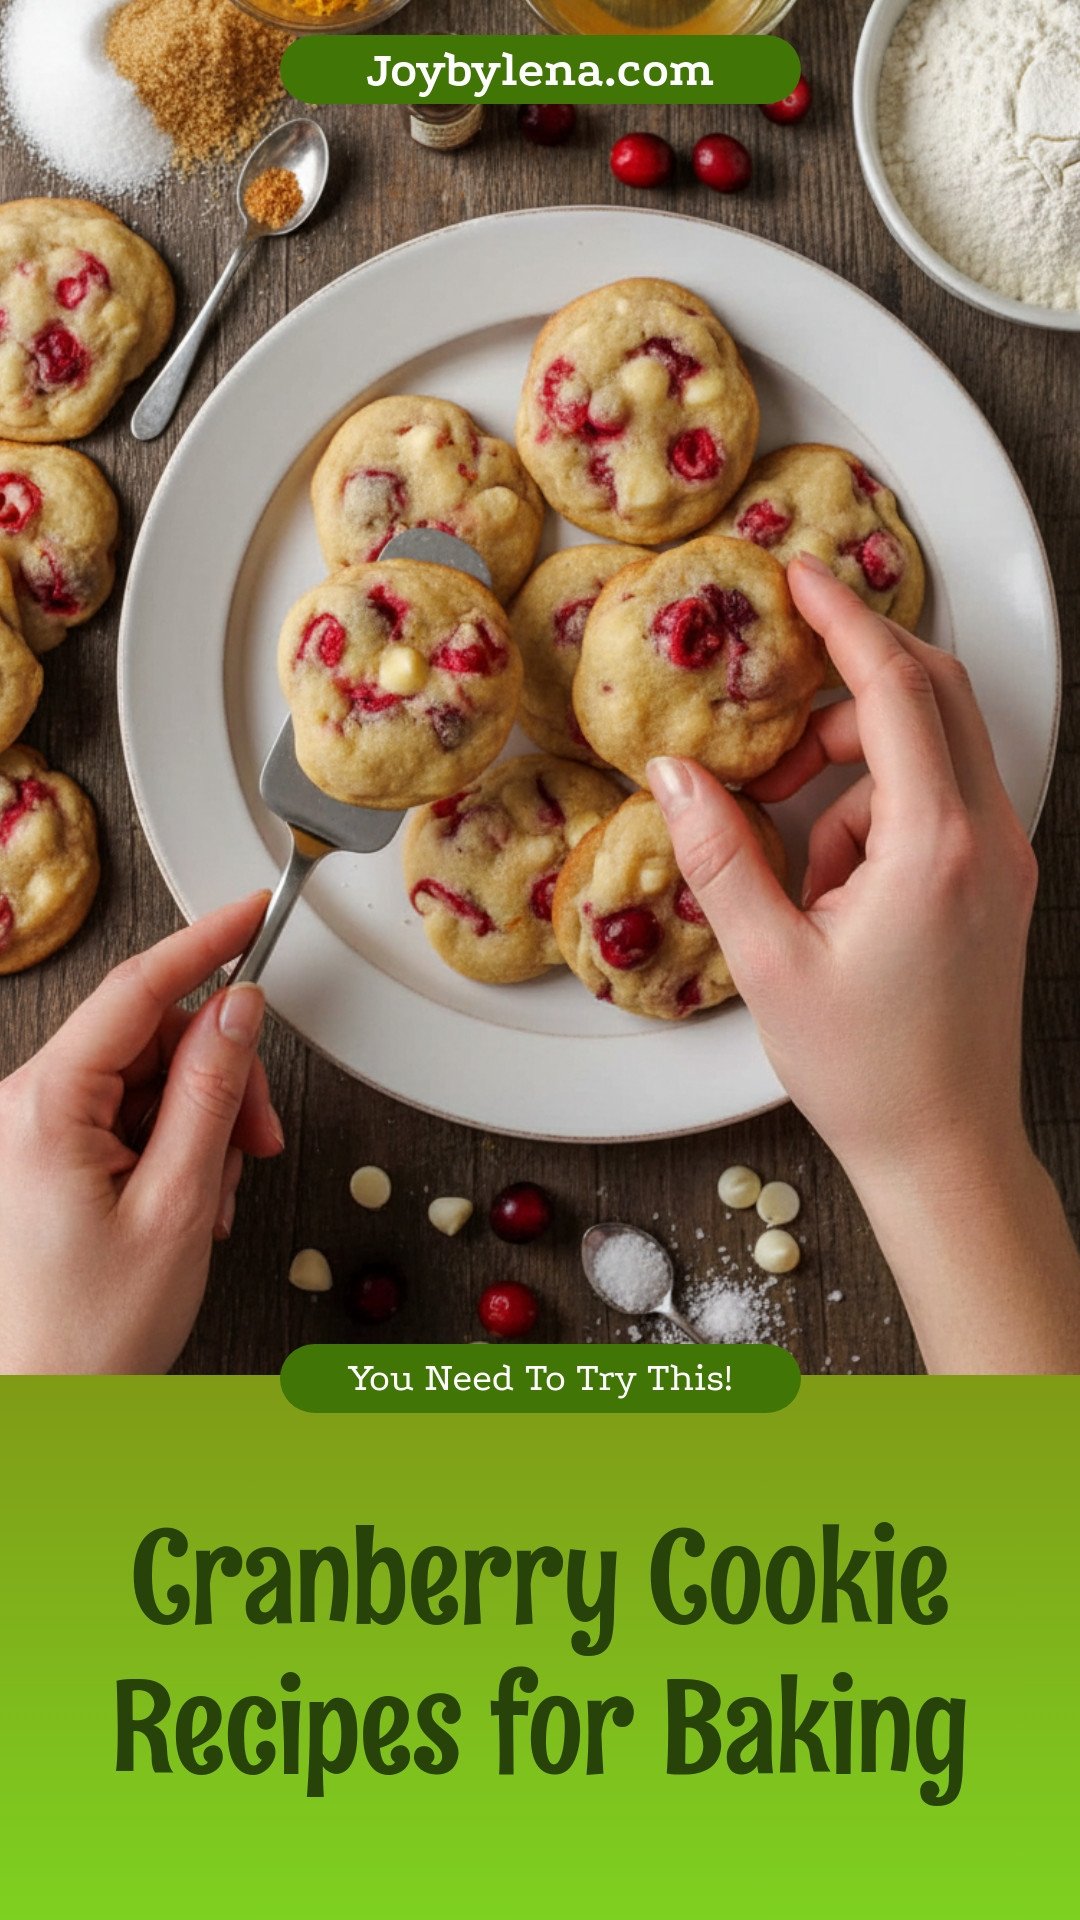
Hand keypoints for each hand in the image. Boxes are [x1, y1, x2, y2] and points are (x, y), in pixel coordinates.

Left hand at [0, 894, 283, 1374]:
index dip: (204, 944)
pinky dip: (176, 1153)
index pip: (136, 992)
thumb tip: (237, 1011)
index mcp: (44, 1106)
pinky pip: (130, 1121)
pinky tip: (186, 1205)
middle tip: (255, 1144)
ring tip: (210, 1201)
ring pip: (152, 1083)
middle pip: (155, 1040)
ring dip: (203, 1130)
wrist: (43, 1406)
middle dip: (221, 1082)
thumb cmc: (90, 1330)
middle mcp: (27, 1107)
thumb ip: (212, 1095)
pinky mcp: (47, 1160)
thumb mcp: (177, 1203)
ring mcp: (35, 1134)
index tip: (252, 912)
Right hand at [648, 555, 1079, 1372]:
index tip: (797, 580)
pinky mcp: (997, 884)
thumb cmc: (868, 1072)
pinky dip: (879, 814)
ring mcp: (1002, 860)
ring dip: (858, 765)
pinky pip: (939, 802)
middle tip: (776, 718)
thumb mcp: (770, 963)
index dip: (843, 621)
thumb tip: (675, 772)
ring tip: (798, 855)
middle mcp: (988, 838)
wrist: (946, 1151)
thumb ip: (720, 854)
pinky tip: (835, 893)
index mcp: (937, 846)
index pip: (897, 688)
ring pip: (935, 749)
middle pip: (934, 694)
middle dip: (851, 683)